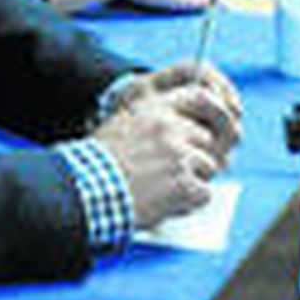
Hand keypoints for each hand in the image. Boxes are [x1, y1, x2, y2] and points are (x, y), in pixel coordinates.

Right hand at [92, 71, 239, 228]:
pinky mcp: (185, 183)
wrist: (85, 189)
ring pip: (208, 167)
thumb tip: (182, 129)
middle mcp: (170, 127)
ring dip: (190, 180)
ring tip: (160, 189)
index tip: (214, 124)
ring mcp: (180, 155)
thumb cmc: (96, 163)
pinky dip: (188, 202)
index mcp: (154, 109)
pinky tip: (163, 202)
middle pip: (205, 140)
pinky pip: (203, 194)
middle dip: (194, 157)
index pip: (200, 97)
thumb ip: (152, 121)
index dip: (213, 111)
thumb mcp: (120, 126)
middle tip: (168, 173)